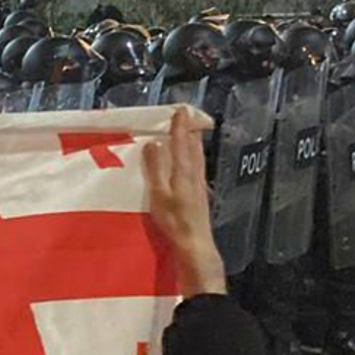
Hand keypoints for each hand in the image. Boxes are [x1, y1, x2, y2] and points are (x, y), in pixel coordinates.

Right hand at [142, 108, 226, 296]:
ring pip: (197, 158)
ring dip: (193, 144)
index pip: (181, 143)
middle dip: (189, 132)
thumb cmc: (174, 220)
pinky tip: (193, 161)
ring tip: (191, 134)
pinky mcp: (200, 195)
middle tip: (187, 118)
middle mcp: (194, 175)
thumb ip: (155, 168)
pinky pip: (197, 168)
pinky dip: (194, 157)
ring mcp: (199, 185)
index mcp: (183, 172)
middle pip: (193, 148)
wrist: (194, 243)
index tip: (180, 110)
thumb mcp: (158, 193)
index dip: (180, 127)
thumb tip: (154, 144)